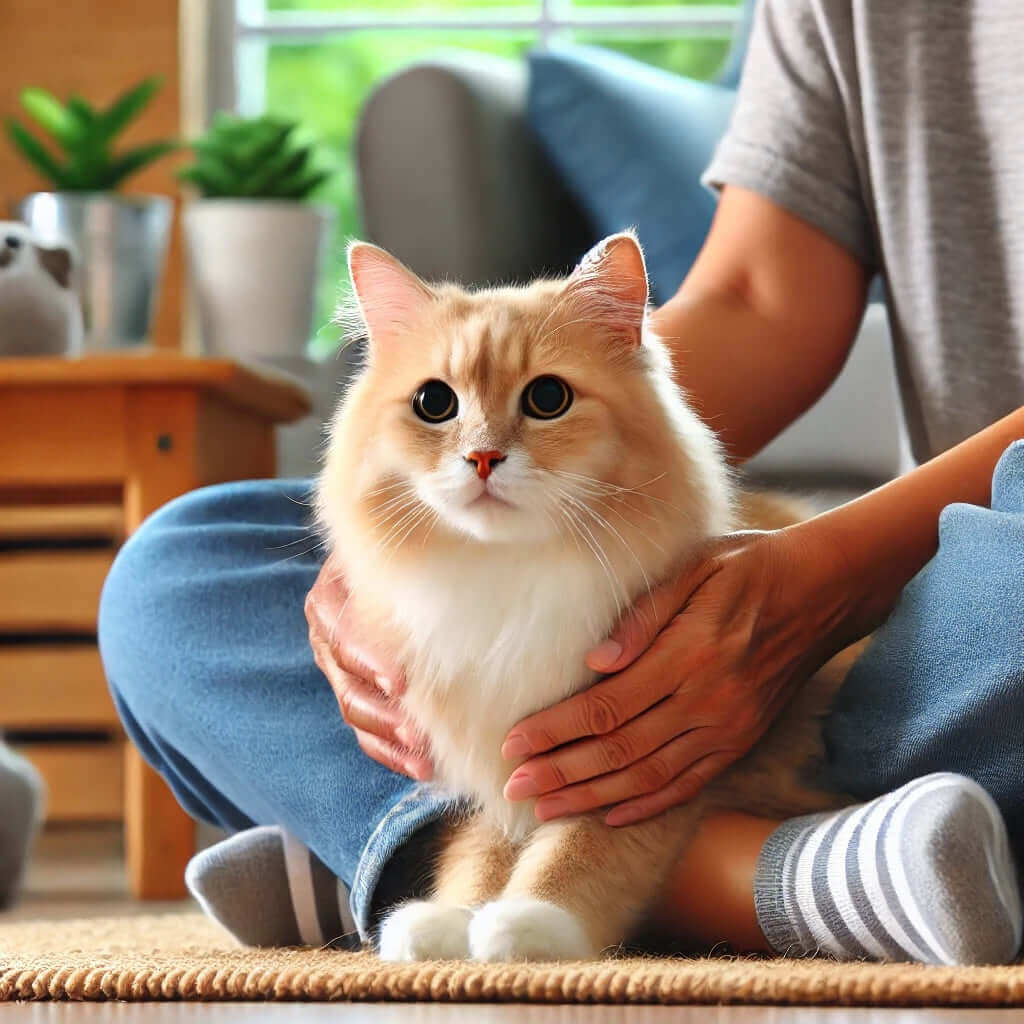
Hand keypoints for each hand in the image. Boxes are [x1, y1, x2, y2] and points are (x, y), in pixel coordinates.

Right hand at [305, 554, 432, 779]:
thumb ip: (407, 565)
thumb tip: (457, 576)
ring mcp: (336, 668)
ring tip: (425, 755)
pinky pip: (365, 733)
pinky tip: (424, 766)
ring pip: (354, 712)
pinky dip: (392, 752)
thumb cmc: (401, 550)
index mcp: (330, 598)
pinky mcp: (352, 692)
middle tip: (417, 731)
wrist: (385, 555)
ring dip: (390, 738)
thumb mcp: (395, 550)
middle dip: (383, 712)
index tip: (401, 682)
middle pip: (347, 682)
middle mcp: (325, 635)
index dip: (370, 661)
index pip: (343, 634)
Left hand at [501, 524, 857, 826]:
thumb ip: (643, 616)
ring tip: (546, 810)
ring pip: (649, 777)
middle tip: (514, 788)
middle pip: (620, 750)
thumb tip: (593, 659)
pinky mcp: (741, 742)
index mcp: (690, 654)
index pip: (607, 706)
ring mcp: (728, 728)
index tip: (513, 744)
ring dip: (592, 797)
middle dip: (561, 773)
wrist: (822, 591)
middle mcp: (709, 702)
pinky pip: (688, 785)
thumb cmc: (748, 567)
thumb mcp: (695, 567)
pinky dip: (647, 805)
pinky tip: (609, 815)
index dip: (555, 730)